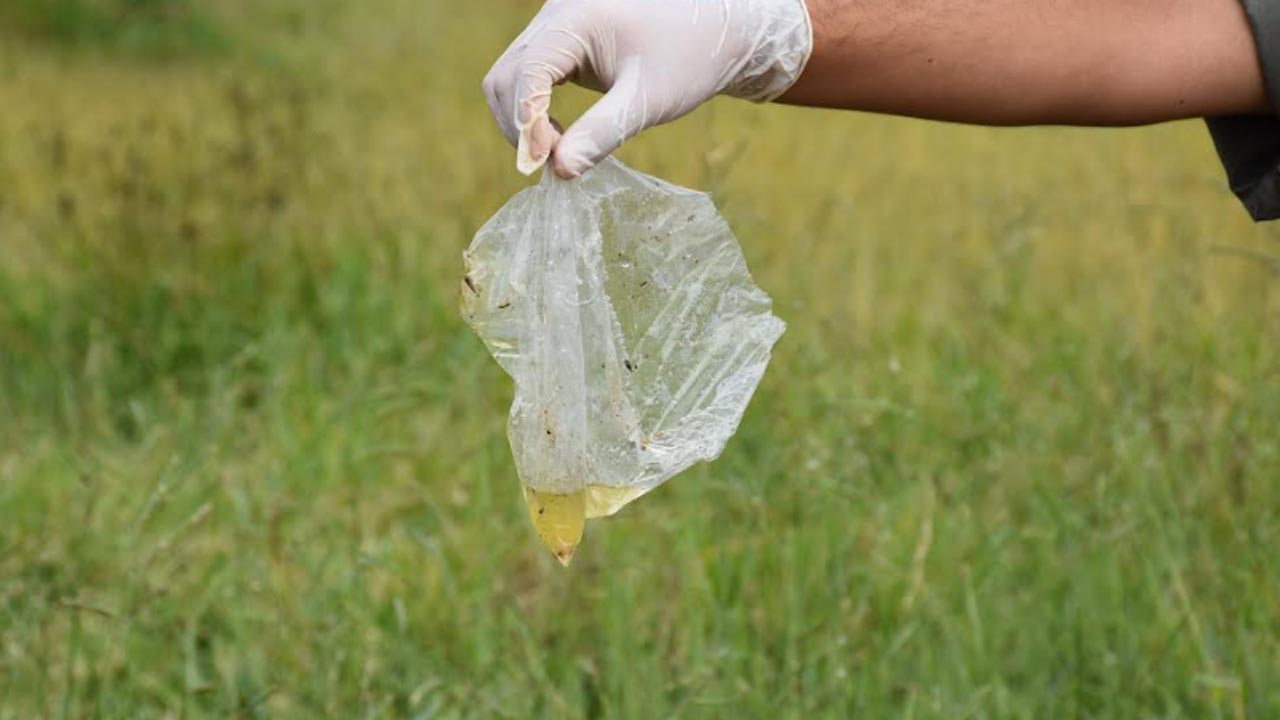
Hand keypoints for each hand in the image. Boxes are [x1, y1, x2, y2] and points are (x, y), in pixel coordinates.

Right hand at [483, 0, 811, 177]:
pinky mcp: (563, 40)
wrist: (719, 29)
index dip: (527, 125)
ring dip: (524, 119)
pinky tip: (565, 135)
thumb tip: (560, 172)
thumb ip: (603, 133)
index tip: (548, 166)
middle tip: (552, 164)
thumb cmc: (690, 58)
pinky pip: (530, 75)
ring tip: (561, 151)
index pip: (526, 76)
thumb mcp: (647, 100)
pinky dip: (535, 108)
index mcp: (574, 19)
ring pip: (511, 76)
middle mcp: (556, 15)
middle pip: (505, 75)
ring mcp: (556, 25)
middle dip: (518, 124)